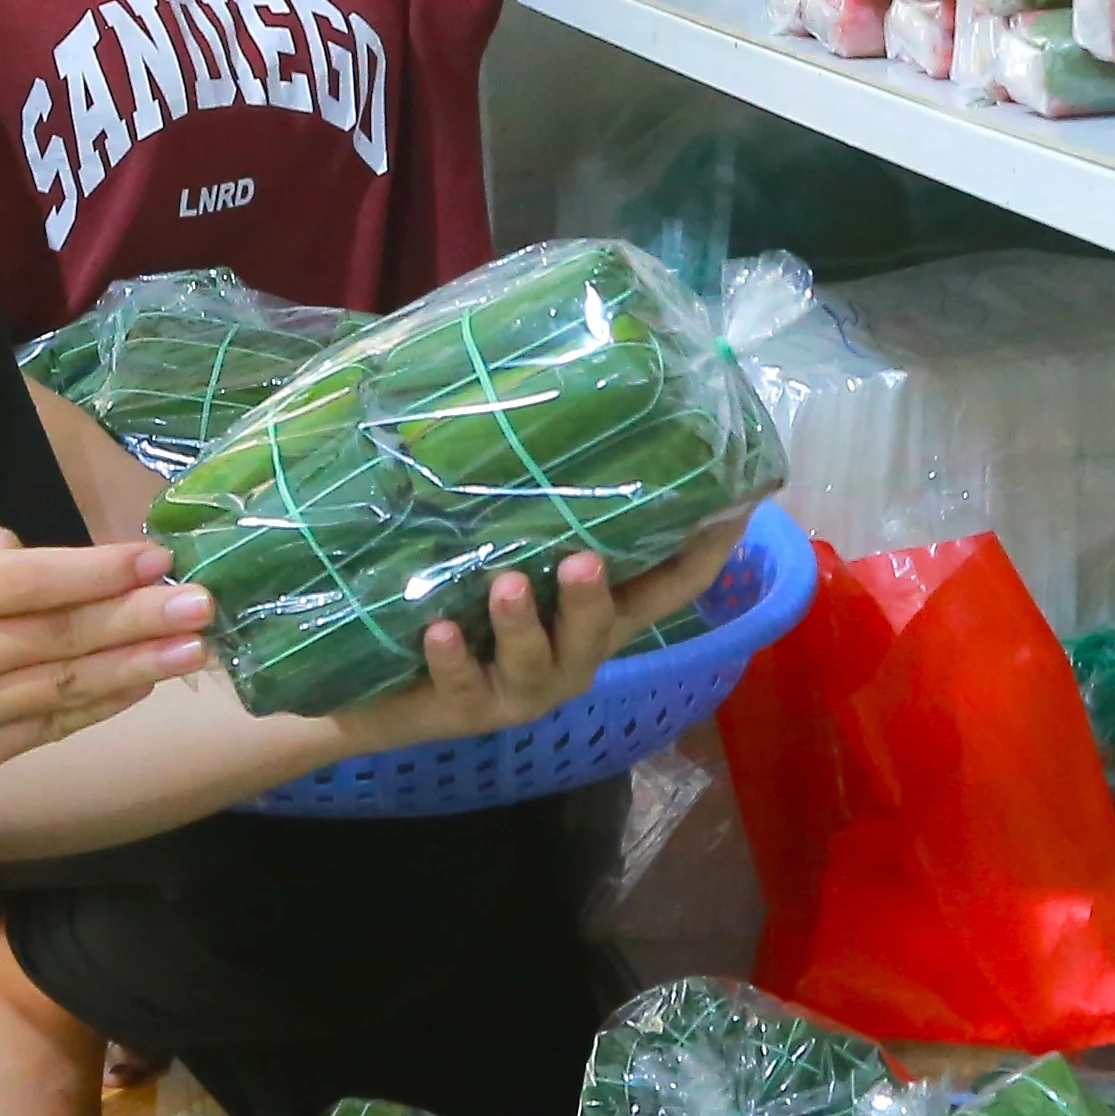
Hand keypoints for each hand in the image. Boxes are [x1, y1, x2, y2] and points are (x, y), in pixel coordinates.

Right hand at [0, 517, 209, 798]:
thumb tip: (47, 558)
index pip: (34, 580)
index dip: (102, 570)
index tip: (156, 557)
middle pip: (65, 635)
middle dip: (143, 618)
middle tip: (205, 603)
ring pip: (70, 685)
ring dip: (141, 665)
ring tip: (196, 645)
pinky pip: (52, 725)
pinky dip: (101, 703)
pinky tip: (143, 683)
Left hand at [323, 507, 755, 756]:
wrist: (376, 691)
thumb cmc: (458, 604)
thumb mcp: (504, 554)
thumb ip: (538, 511)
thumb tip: (551, 406)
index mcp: (594, 618)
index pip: (666, 587)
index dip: (707, 552)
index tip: (738, 504)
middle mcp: (569, 656)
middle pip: (604, 630)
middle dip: (596, 597)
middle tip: (584, 559)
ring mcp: (519, 688)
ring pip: (535, 661)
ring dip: (523, 623)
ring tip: (509, 587)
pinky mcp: (462, 709)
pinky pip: (461, 684)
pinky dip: (453, 657)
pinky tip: (439, 631)